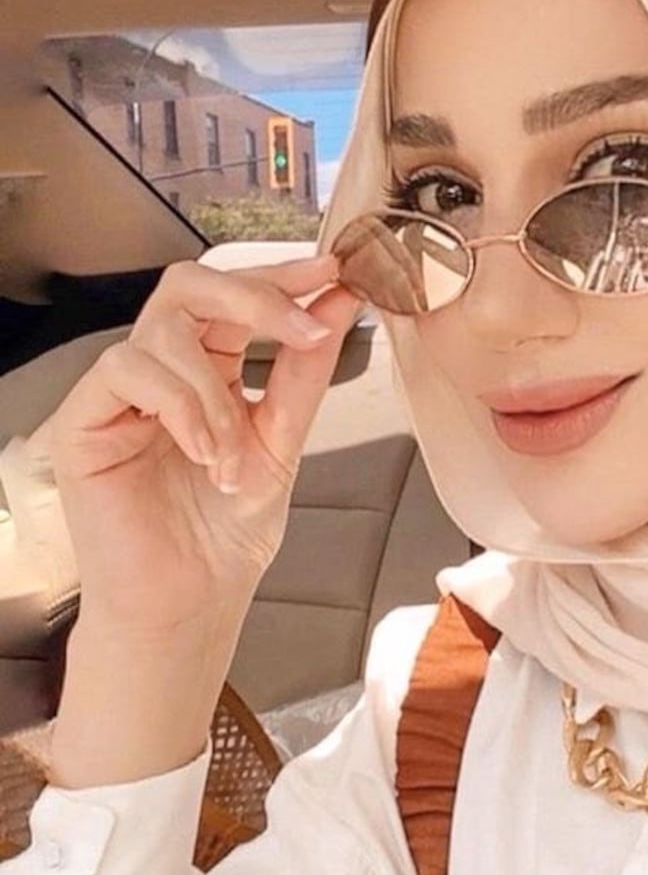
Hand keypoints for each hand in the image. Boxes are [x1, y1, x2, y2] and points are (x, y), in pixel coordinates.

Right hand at [44, 252, 359, 634]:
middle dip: (255, 296)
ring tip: (235, 456)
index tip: (332, 271)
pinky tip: (203, 454)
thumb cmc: (225, 536)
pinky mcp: (82, 422)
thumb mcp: (282, 443)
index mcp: (207, 372)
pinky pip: (127, 371)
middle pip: (189, 286)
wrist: (190, 604)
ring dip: (216, 392)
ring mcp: (118, 395)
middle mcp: (160, 373)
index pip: (232, 298)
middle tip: (304, 325)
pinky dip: (180, 407)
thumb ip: (303, 373)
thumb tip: (338, 303)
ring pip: (163, 331)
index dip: (279, 277)